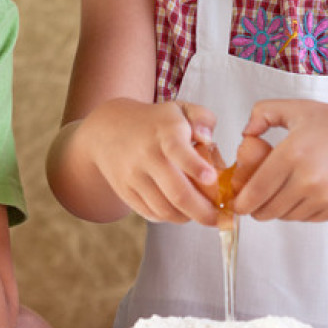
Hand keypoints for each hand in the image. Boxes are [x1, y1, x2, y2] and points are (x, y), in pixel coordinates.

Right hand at [84, 98, 221, 224]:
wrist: (107, 130)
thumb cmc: (155, 122)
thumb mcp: (180, 109)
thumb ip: (203, 118)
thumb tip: (208, 139)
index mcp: (164, 132)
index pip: (178, 150)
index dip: (196, 166)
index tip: (213, 178)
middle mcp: (147, 156)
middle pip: (176, 192)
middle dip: (203, 211)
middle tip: (219, 218)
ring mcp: (134, 177)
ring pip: (165, 209)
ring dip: (188, 217)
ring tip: (201, 214)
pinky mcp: (125, 192)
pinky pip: (151, 214)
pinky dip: (169, 218)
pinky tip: (180, 211)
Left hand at [230, 99, 327, 221]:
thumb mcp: (297, 108)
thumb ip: (262, 114)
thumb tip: (245, 134)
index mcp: (293, 154)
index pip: (256, 190)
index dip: (242, 202)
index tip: (236, 203)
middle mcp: (308, 180)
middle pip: (268, 210)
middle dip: (256, 208)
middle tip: (253, 200)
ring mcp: (324, 198)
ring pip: (286, 217)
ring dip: (277, 210)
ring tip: (277, 194)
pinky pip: (306, 219)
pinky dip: (298, 211)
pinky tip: (299, 195)